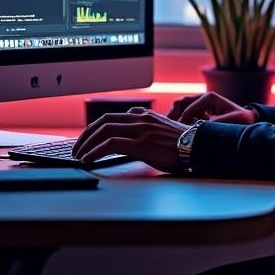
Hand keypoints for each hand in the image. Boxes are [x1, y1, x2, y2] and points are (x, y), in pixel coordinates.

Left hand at [73, 107, 187, 171]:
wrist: (198, 145)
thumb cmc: (182, 143)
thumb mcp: (162, 131)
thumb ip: (146, 129)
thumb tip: (131, 138)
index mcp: (144, 115)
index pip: (111, 117)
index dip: (95, 127)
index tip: (87, 138)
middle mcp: (140, 119)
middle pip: (103, 121)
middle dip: (86, 135)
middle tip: (77, 148)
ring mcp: (140, 130)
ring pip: (104, 131)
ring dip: (86, 143)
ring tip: (79, 155)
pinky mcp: (141, 143)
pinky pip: (110, 145)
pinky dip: (95, 151)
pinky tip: (88, 159)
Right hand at [167, 92, 255, 125]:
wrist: (247, 120)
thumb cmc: (239, 120)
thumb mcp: (226, 122)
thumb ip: (210, 125)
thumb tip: (195, 130)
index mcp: (208, 97)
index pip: (188, 108)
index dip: (181, 121)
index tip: (178, 133)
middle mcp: (203, 97)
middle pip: (180, 102)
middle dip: (172, 115)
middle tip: (167, 128)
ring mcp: (201, 103)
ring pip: (181, 107)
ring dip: (175, 117)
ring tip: (170, 130)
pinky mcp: (200, 110)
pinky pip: (186, 113)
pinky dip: (181, 120)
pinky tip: (180, 130)